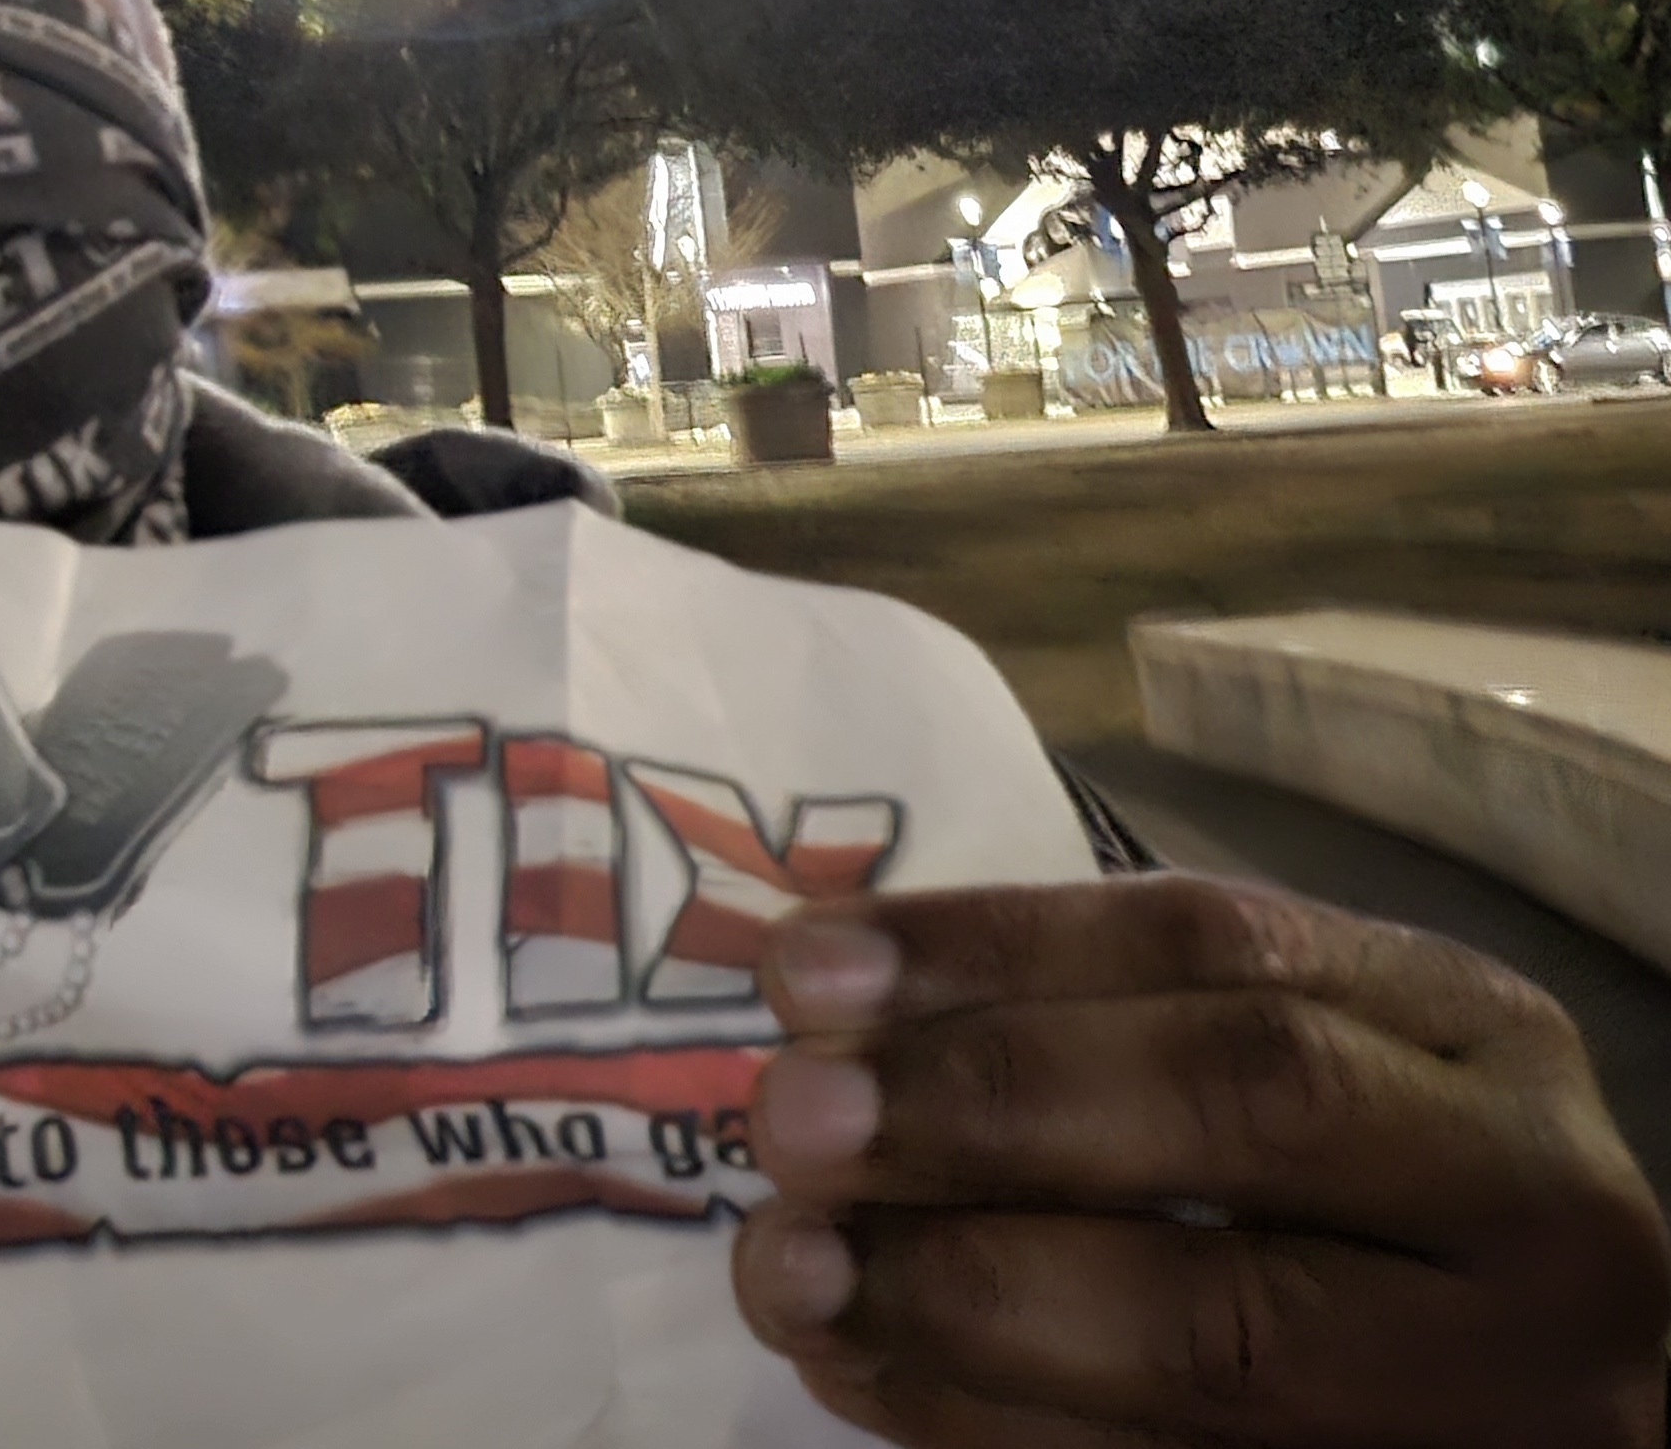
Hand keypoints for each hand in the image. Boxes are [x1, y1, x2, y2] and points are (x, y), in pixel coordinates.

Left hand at [734, 874, 1670, 1445]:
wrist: (1557, 1407)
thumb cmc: (1391, 1197)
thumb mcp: (1326, 1059)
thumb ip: (1127, 1021)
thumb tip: (839, 1000)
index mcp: (1478, 1034)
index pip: (1222, 947)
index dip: (999, 949)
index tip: (806, 969)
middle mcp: (1527, 1202)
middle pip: (1244, 1116)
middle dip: (990, 1107)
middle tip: (791, 1119)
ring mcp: (1496, 1392)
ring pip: (1221, 1336)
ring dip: (963, 1294)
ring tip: (791, 1267)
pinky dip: (997, 1428)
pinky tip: (865, 1378)